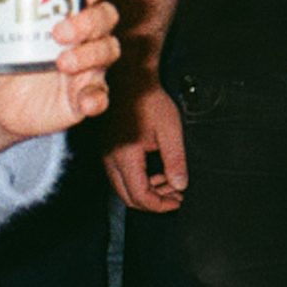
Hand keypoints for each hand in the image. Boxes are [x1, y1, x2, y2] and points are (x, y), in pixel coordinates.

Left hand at [0, 0, 119, 155]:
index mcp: (66, 10)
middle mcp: (85, 34)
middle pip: (106, 15)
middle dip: (89, 19)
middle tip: (60, 30)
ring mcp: (90, 64)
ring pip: (108, 49)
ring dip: (90, 53)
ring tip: (62, 62)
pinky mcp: (86, 94)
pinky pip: (101, 94)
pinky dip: (97, 97)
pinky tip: (88, 101)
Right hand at [104, 76, 187, 211]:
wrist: (130, 80)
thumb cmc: (148, 100)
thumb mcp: (170, 130)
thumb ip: (175, 160)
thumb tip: (180, 185)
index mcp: (125, 157)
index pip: (140, 196)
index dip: (160, 205)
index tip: (177, 202)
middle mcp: (110, 160)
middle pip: (128, 197)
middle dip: (154, 202)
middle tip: (175, 196)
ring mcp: (106, 156)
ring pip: (123, 188)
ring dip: (147, 191)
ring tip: (170, 182)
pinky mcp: (107, 151)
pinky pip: (120, 176)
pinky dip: (138, 181)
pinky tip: (155, 172)